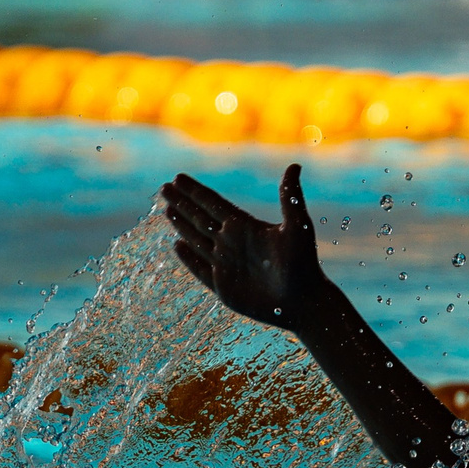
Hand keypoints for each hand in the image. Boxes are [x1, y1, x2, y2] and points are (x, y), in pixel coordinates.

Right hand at [161, 165, 324, 332]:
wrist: (303, 303)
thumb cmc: (304, 264)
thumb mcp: (297, 227)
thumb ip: (290, 197)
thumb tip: (294, 165)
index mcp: (245, 226)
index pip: (212, 203)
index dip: (195, 191)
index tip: (178, 178)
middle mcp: (232, 242)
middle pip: (200, 218)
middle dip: (181, 203)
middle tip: (164, 188)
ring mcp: (226, 264)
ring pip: (197, 240)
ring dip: (182, 225)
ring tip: (167, 210)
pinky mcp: (223, 287)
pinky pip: (200, 269)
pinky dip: (188, 258)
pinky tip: (177, 246)